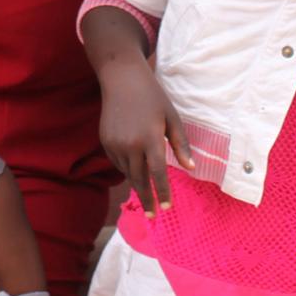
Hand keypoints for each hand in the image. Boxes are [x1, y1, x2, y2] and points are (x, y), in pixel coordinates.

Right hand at [97, 65, 192, 216]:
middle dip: (147, 199)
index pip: (158, 174)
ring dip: (137, 182)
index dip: (163, 193)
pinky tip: (134, 167)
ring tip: (146, 192)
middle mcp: (131, 145)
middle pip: (140, 180)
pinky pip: (117, 162)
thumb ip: (181, 145)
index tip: (167, 208)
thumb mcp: (172, 118)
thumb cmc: (153, 98)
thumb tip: (190, 168)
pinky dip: (126, 168)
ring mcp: (115, 144)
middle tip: (153, 215)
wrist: (121, 80)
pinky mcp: (105, 141)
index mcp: (151, 139)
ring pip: (127, 172)